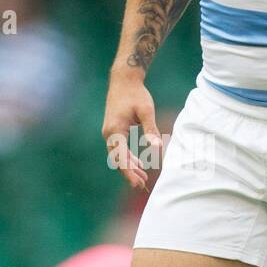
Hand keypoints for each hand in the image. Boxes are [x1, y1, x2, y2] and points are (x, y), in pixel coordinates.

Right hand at [101, 67, 161, 190]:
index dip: (129, 172)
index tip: (137, 183)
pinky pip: (120, 148)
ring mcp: (110, 132)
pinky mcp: (114, 130)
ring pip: (119, 155)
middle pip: (118, 159)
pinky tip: (140, 163)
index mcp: (115, 131)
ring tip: (143, 178)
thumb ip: (151, 130)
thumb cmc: (136, 94)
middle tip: (142, 186)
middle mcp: (109, 134)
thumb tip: (157, 147)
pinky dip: (129, 157)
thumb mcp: (146, 111)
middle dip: (130, 173)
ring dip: (130, 166)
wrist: (124, 80)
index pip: (121, 157)